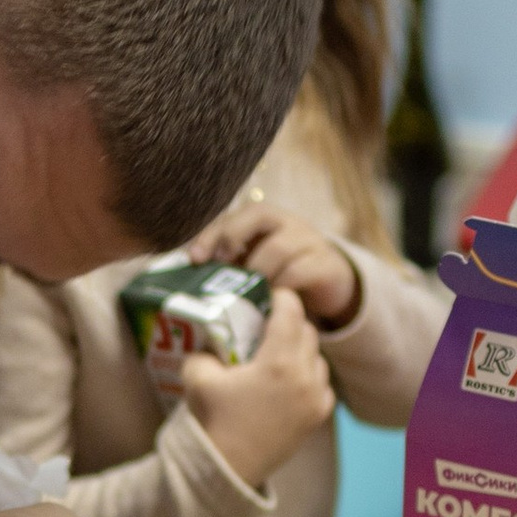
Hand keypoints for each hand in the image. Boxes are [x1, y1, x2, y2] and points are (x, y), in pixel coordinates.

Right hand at [183, 283, 335, 488]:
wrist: (227, 469)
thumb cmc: (213, 421)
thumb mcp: (198, 374)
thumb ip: (209, 346)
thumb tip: (216, 335)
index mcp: (279, 361)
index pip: (291, 311)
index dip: (280, 297)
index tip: (269, 295)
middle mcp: (306, 377)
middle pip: (307, 331)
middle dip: (290, 322)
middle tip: (268, 324)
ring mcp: (316, 398)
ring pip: (317, 356)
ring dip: (300, 349)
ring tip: (277, 354)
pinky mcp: (318, 415)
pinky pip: (321, 382)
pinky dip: (308, 375)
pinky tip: (287, 381)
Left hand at [192, 203, 360, 327]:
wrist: (330, 285)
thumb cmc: (281, 274)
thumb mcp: (254, 265)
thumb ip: (228, 264)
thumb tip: (186, 276)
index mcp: (265, 219)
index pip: (236, 213)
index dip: (213, 232)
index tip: (194, 257)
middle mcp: (288, 223)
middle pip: (259, 215)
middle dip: (232, 238)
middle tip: (220, 267)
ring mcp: (309, 241)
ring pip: (278, 247)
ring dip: (257, 272)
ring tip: (245, 294)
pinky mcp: (326, 265)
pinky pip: (300, 272)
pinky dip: (281, 287)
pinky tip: (270, 302)